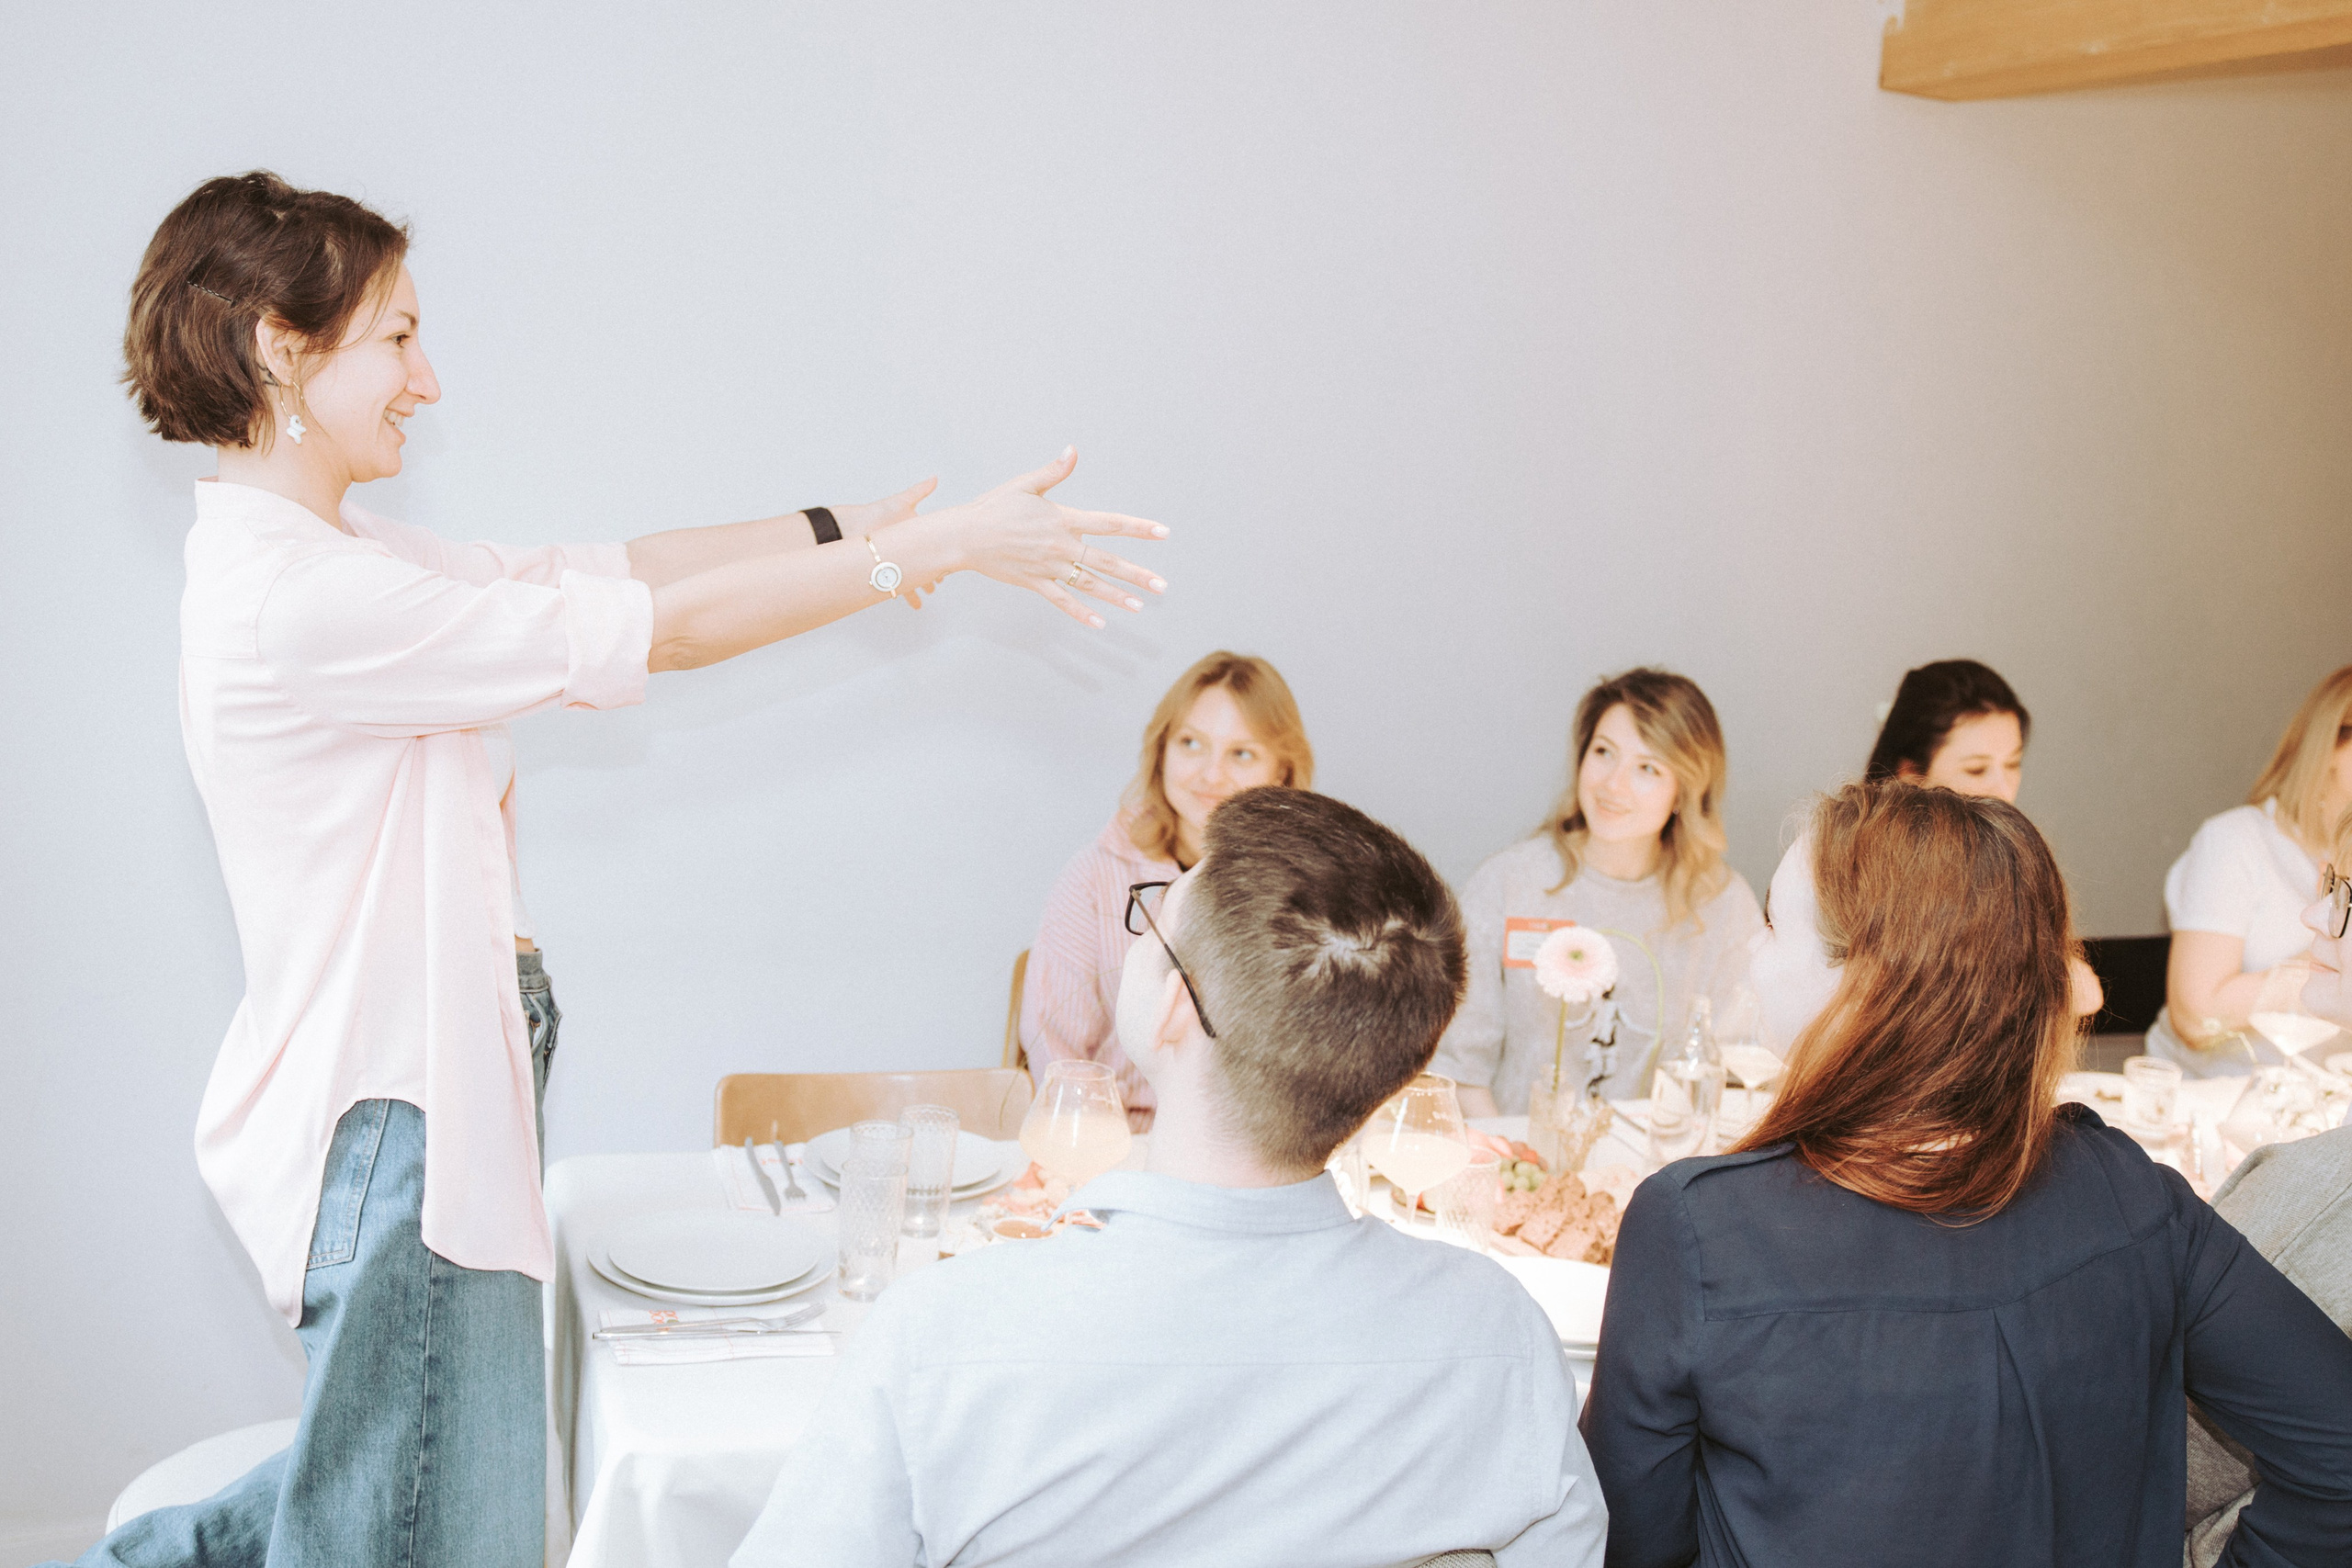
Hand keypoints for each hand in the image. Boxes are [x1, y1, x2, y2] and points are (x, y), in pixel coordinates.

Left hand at [828, 479, 945, 607]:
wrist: (850, 528)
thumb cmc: (874, 514)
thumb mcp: (900, 502)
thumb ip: (919, 491)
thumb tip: (935, 478)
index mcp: (910, 537)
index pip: (929, 550)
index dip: (938, 558)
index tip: (946, 566)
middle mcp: (903, 552)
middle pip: (919, 567)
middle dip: (927, 578)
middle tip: (935, 585)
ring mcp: (893, 563)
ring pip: (909, 579)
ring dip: (915, 590)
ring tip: (920, 602)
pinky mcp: (884, 573)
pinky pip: (896, 586)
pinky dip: (902, 594)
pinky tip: (910, 603)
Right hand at [932, 447, 1167, 627]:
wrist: (964, 535)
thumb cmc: (994, 506)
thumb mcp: (1025, 485)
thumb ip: (1054, 471)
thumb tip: (1073, 450)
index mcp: (1063, 519)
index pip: (1109, 523)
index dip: (1138, 528)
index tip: (1163, 533)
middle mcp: (1061, 545)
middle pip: (1106, 560)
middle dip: (1136, 574)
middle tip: (1163, 586)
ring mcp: (1049, 567)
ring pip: (1089, 584)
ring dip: (1116, 596)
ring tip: (1140, 606)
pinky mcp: (1035, 582)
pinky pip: (1062, 601)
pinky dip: (1080, 613)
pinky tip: (1100, 623)